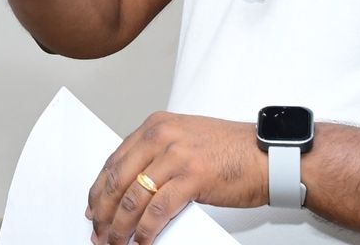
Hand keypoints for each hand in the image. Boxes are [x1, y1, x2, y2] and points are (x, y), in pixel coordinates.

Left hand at [86, 113, 266, 243]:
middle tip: (98, 232)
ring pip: (133, 197)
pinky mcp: (191, 177)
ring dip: (120, 226)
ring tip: (116, 242)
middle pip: (117, 180)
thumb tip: (131, 189)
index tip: (92, 208)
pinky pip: (157, 210)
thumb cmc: (231, 151)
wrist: (266, 155)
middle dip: (103, 212)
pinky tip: (142, 242)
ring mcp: (176, 156)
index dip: (99, 189)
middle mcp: (162, 136)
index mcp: (156, 126)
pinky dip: (146, 230)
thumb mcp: (185, 141)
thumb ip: (156, 157)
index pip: (115, 160)